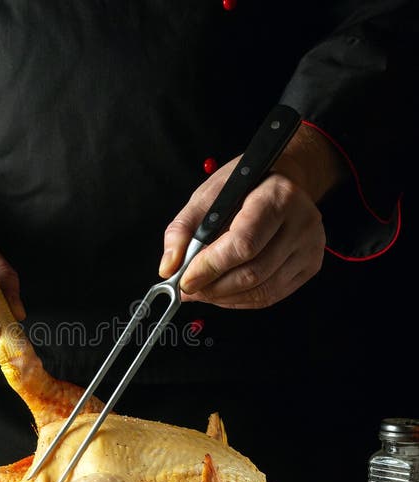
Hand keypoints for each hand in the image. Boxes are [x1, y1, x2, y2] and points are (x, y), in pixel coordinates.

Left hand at [158, 124, 345, 308]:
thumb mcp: (207, 195)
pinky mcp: (311, 265)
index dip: (211, 267)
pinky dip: (241, 300)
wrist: (282, 181)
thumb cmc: (245, 186)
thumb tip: (169, 267)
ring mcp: (310, 247)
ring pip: (262, 291)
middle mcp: (301, 223)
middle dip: (213, 287)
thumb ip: (182, 230)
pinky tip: (224, 292)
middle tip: (188, 289)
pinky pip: (271, 296)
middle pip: (253, 273)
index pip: (243, 244)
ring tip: (202, 290)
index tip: (185, 279)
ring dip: (224, 298)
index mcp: (277, 197)